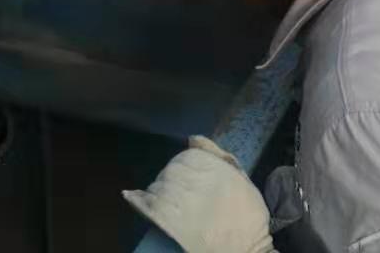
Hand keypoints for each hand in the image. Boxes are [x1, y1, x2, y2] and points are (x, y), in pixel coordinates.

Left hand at [123, 137, 274, 252]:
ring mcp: (174, 196)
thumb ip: (218, 155)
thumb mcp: (241, 179)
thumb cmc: (247, 216)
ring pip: (157, 185)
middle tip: (184, 196)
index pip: (186, 156)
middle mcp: (188, 176)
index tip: (193, 179)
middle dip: (174, 179)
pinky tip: (131, 196)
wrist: (243, 250)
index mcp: (208, 164)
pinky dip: (136, 199)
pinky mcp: (164, 217)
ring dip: (160, 191)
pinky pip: (144, 203)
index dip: (188, 168)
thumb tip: (193, 138)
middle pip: (169, 170)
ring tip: (170, 203)